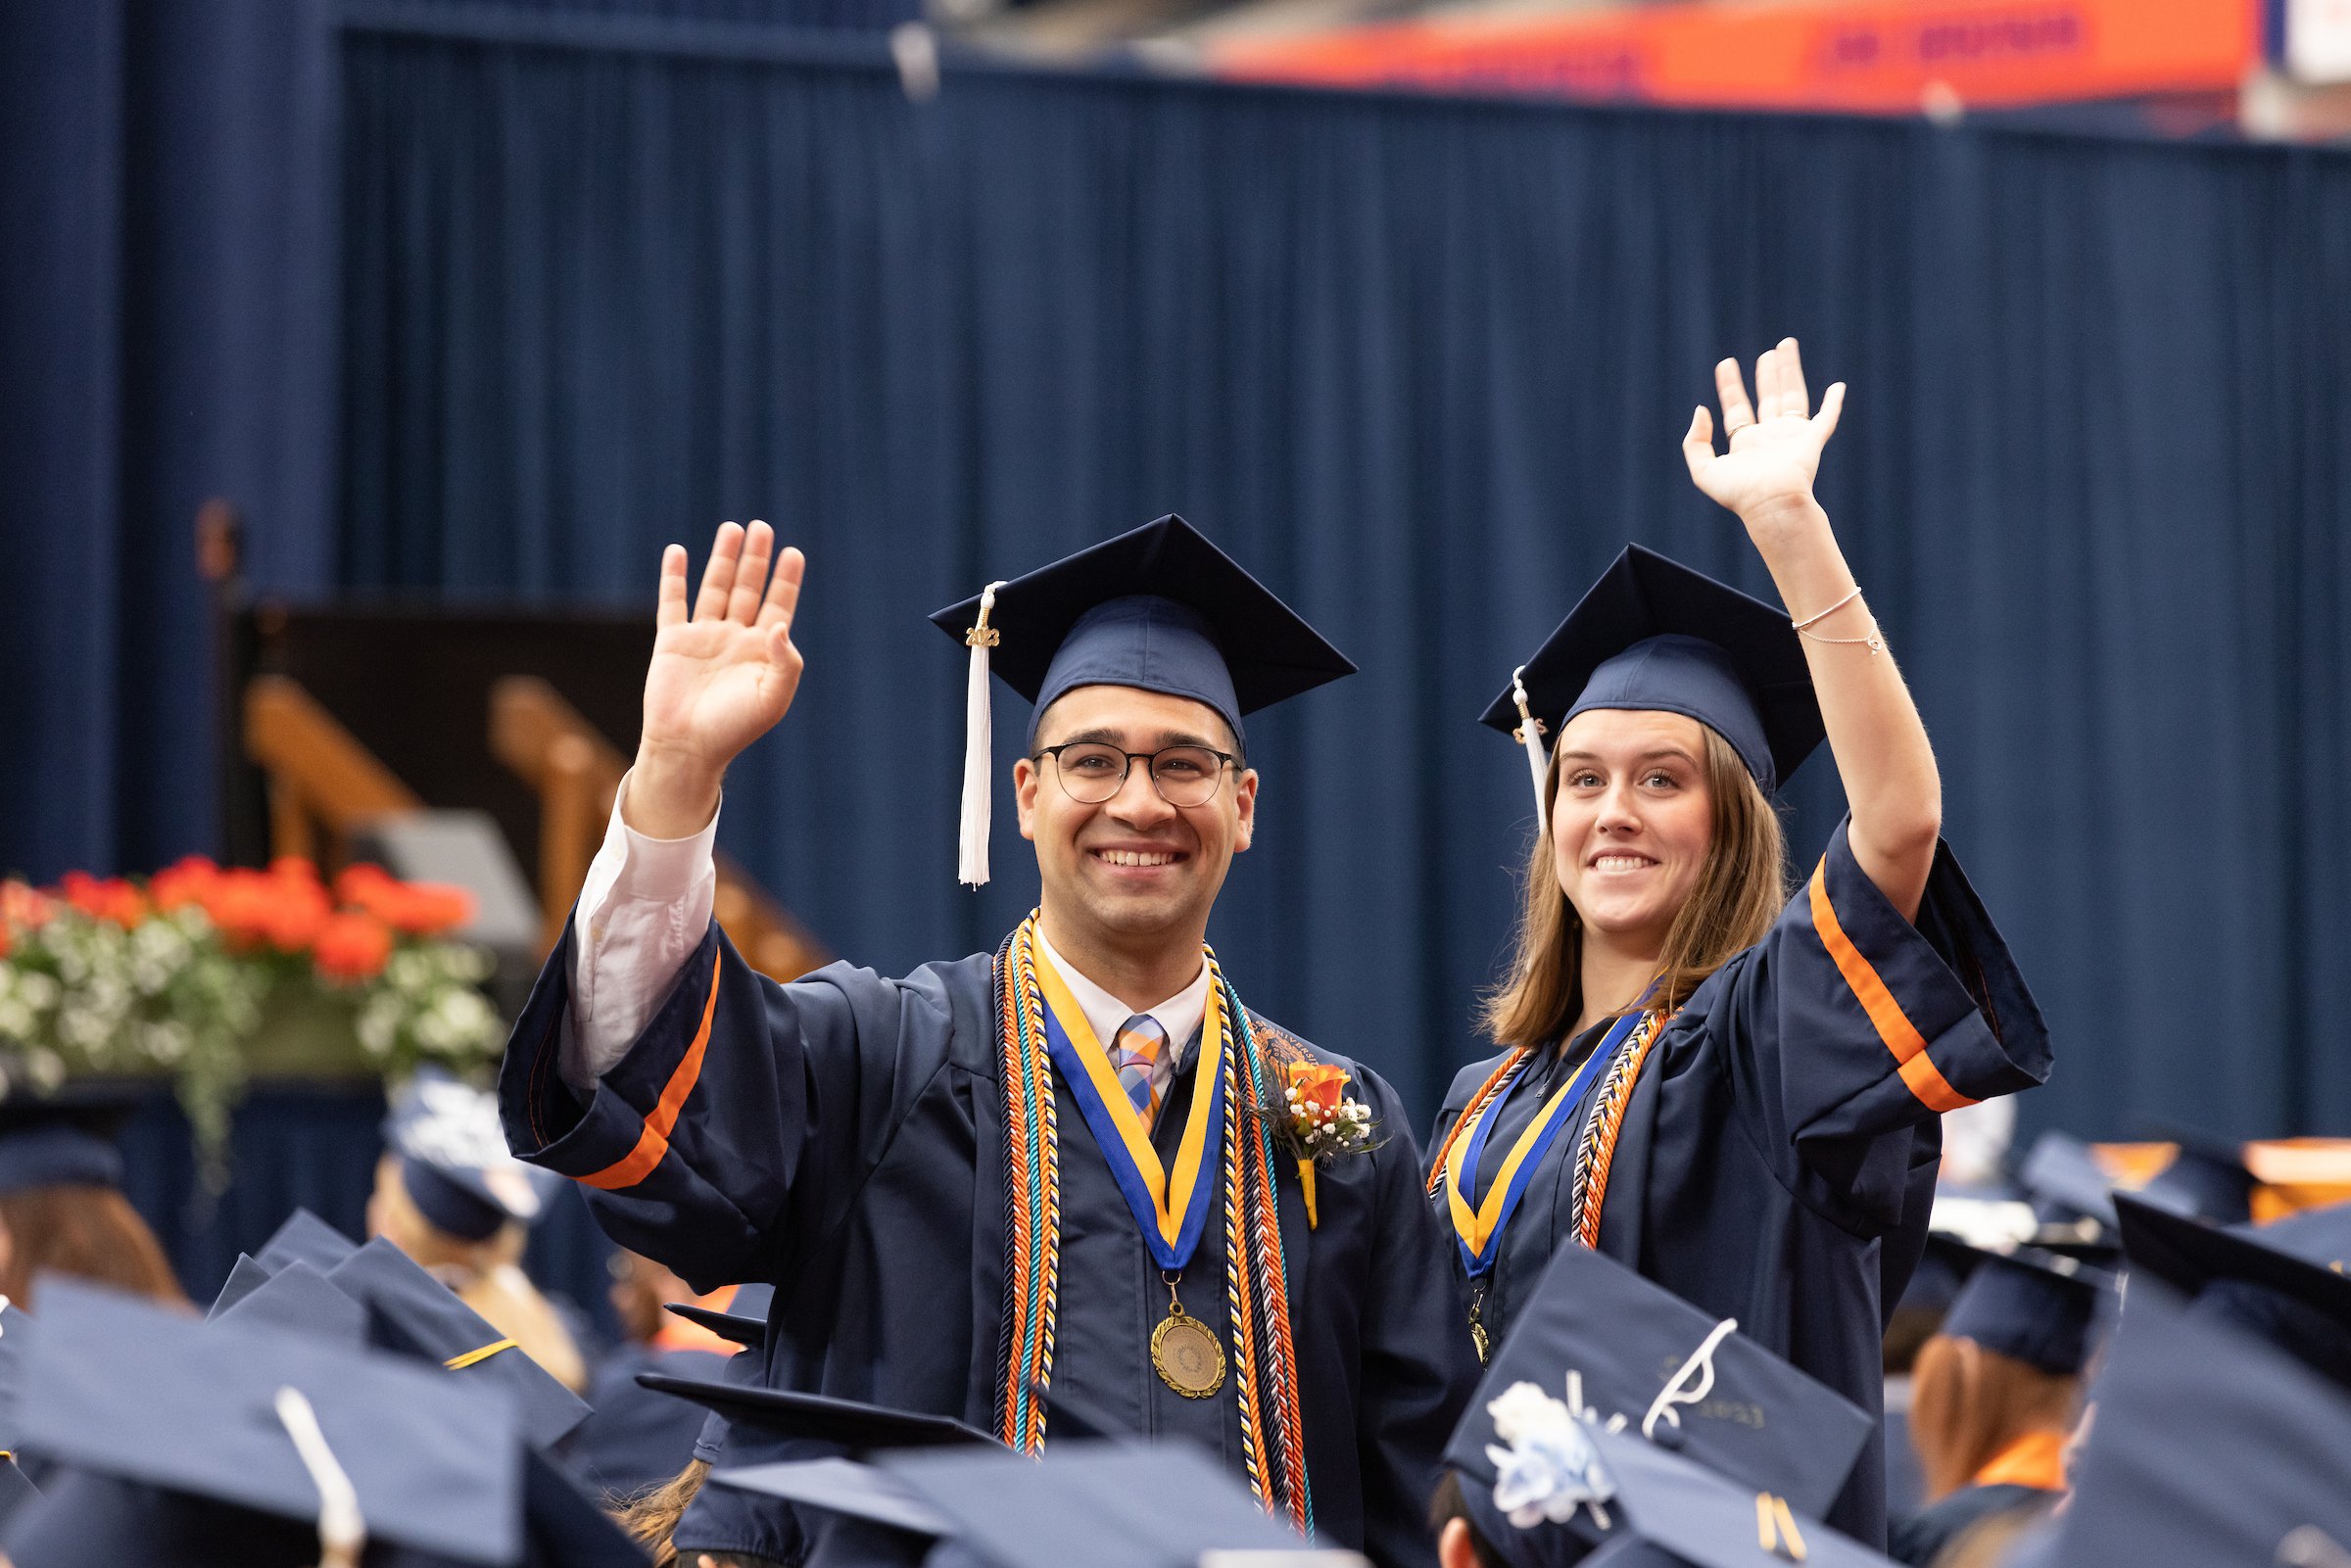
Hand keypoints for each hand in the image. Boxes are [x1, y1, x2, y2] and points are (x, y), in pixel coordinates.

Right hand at [627, 521, 804, 836]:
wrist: (688, 748)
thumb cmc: (734, 729)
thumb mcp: (773, 698)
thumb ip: (786, 662)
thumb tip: (780, 625)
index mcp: (762, 652)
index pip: (778, 606)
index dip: (786, 580)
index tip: (793, 553)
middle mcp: (734, 639)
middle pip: (748, 589)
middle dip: (755, 559)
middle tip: (762, 527)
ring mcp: (703, 637)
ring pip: (715, 588)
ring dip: (723, 559)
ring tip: (732, 528)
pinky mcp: (673, 641)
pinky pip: (674, 602)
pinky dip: (674, 577)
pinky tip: (678, 551)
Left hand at [1681, 338, 1845, 528]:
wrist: (1771, 504)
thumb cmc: (1738, 493)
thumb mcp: (1703, 470)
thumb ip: (1695, 441)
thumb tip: (1701, 409)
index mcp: (1745, 444)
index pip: (1736, 408)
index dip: (1730, 385)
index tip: (1725, 363)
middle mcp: (1769, 437)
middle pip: (1768, 397)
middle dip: (1766, 374)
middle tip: (1767, 353)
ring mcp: (1792, 437)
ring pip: (1792, 396)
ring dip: (1790, 372)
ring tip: (1786, 346)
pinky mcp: (1813, 440)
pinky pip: (1827, 418)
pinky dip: (1834, 403)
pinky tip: (1838, 387)